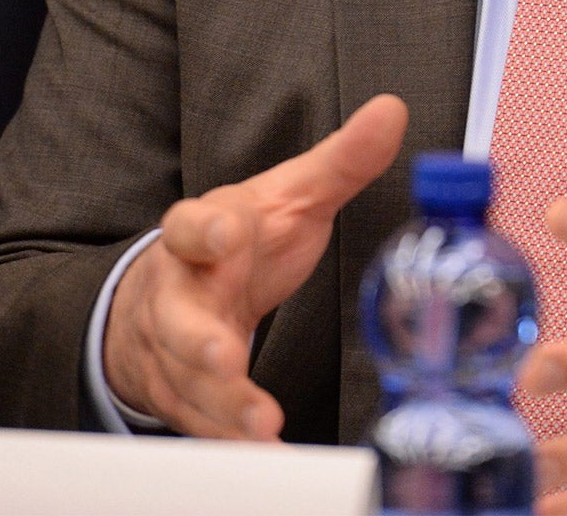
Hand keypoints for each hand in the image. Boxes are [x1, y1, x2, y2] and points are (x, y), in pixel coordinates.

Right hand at [103, 94, 408, 437]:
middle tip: (223, 359)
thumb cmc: (242, 238)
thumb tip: (391, 111)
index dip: (206, 231)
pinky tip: (267, 456)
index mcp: (203, 234)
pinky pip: (202, 423)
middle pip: (176, 319)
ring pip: (187, 381)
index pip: (191, 225)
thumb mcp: (291, 195)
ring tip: (259, 428)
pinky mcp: (185, 392)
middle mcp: (179, 294)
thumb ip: (341, 161)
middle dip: (197, 342)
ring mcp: (175, 348)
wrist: (176, 290)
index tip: (226, 236)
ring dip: (222, 406)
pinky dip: (230, 443)